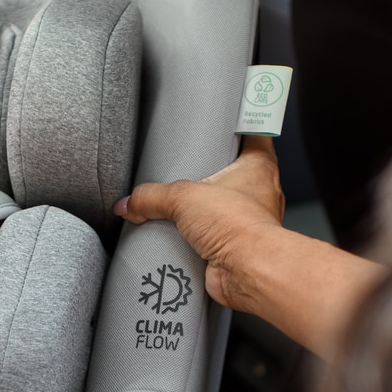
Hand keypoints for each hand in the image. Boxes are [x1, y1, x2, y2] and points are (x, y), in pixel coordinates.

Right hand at [115, 135, 286, 312]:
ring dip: (205, 208)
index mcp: (258, 166)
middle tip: (192, 162)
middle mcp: (259, 192)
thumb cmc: (239, 227)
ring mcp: (249, 220)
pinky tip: (182, 237)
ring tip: (181, 204)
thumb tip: (131, 202)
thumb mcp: (183, 197)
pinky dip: (200, 238)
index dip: (242, 123)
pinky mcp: (237, 246)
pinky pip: (215, 236)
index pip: (255, 132)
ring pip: (225, 205)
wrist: (248, 272)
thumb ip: (151, 196)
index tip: (225, 120)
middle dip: (213, 169)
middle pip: (236, 170)